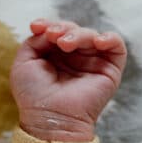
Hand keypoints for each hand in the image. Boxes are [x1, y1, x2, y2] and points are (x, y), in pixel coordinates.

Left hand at [11, 20, 127, 142]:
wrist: (50, 118)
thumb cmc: (33, 96)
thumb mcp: (24, 62)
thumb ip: (34, 41)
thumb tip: (50, 30)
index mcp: (55, 55)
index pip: (57, 30)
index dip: (48, 24)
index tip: (36, 26)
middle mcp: (75, 57)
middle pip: (74, 30)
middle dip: (63, 28)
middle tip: (53, 36)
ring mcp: (93, 62)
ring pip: (92, 35)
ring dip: (78, 34)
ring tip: (65, 43)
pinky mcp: (110, 70)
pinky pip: (117, 47)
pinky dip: (110, 38)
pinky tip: (97, 41)